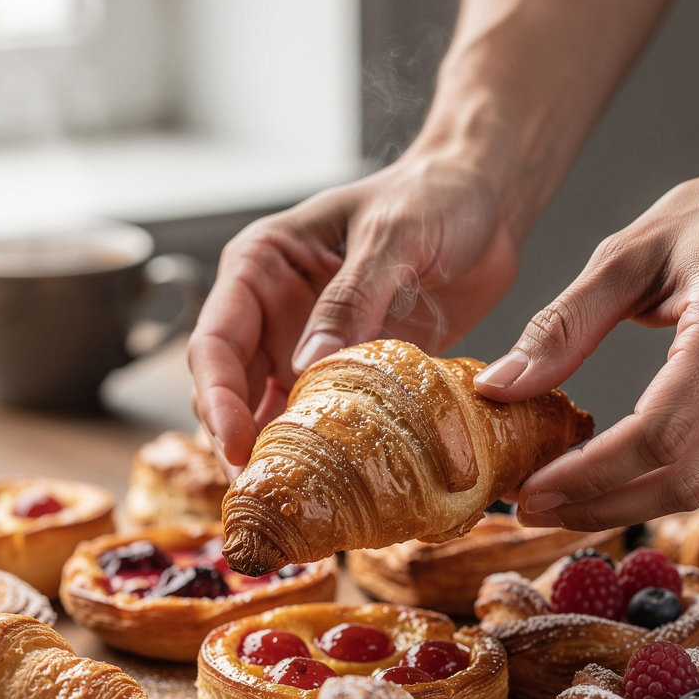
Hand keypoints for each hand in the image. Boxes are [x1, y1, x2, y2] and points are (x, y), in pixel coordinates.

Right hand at [187, 152, 517, 472]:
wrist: (483, 205)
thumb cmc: (432, 198)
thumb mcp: (391, 237)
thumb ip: (352, 298)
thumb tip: (308, 367)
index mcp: (261, 267)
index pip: (215, 340)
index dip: (216, 397)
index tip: (234, 444)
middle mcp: (272, 313)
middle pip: (230, 389)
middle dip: (236, 441)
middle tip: (258, 491)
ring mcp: (306, 347)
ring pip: (268, 412)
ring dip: (272, 454)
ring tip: (285, 501)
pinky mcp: (345, 374)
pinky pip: (321, 420)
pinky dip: (318, 453)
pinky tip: (327, 484)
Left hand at [474, 112, 698, 529]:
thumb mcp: (627, 256)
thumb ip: (562, 326)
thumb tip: (499, 386)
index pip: (658, 433)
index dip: (588, 475)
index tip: (531, 489)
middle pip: (682, 479)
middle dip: (599, 507)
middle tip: (532, 510)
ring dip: (624, 506)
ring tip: (559, 503)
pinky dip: (657, 484)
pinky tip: (608, 480)